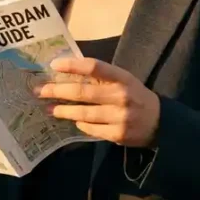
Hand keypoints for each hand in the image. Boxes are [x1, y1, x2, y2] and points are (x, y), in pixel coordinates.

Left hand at [37, 57, 160, 146]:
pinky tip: (73, 121)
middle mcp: (121, 96)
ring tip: (50, 109)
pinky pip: (91, 128)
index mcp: (122, 78)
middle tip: (41, 91)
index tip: (54, 65)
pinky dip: (80, 124)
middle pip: (83, 92)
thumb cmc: (135, 96)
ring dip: (64, 111)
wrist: (159, 122)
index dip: (73, 65)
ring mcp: (120, 117)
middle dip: (58, 91)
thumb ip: (101, 77)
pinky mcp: (118, 134)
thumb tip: (67, 72)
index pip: (94, 67)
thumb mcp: (124, 81)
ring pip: (84, 113)